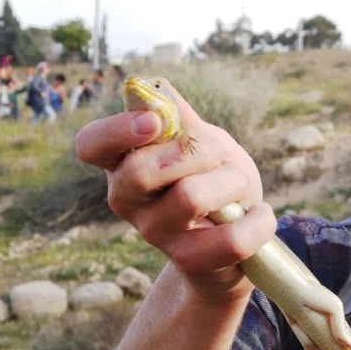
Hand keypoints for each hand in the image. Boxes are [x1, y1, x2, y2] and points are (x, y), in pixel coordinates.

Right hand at [74, 88, 273, 301]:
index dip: (117, 130)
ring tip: (239, 186)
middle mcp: (126, 199)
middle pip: (141, 171)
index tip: (155, 121)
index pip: (91, 145)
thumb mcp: (200, 140)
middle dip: (194, 151)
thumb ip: (179, 116)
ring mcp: (154, 233)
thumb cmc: (212, 178)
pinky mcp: (188, 261)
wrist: (235, 238)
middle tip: (217, 155)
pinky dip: (259, 221)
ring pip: (190, 197)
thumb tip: (155, 87)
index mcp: (121, 161)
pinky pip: (231, 238)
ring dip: (231, 181)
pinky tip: (259, 215)